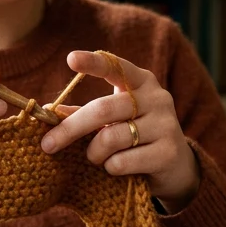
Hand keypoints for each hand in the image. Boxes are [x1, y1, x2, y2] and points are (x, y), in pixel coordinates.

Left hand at [39, 51, 199, 211]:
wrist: (178, 167)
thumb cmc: (137, 137)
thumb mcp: (115, 120)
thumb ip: (86, 113)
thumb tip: (48, 111)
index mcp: (141, 81)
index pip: (116, 66)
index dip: (93, 63)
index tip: (71, 59)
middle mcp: (156, 98)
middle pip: (103, 109)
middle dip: (70, 128)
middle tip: (47, 145)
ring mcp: (165, 124)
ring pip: (111, 138)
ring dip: (93, 153)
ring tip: (95, 158)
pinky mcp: (168, 153)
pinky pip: (123, 162)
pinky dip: (110, 167)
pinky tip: (115, 168)